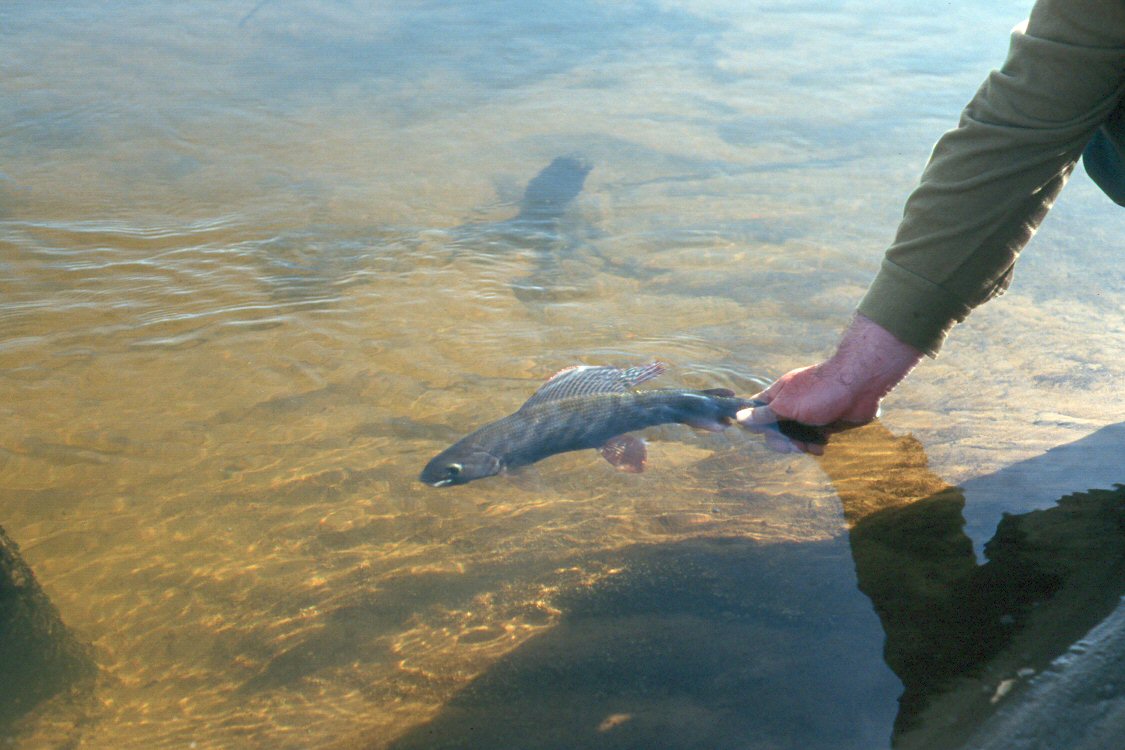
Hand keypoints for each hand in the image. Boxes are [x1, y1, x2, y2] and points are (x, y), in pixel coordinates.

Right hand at [738, 314, 922, 449]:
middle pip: (775, 430)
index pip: (757, 411)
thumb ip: (763, 415)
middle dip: (781, 441)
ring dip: (800, 446)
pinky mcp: (825, 423)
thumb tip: (738, 417)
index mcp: (778, 396)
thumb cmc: (819, 392)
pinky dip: (815, 446)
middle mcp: (791, 405)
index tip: (763, 433)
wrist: (859, 387)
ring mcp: (808, 415)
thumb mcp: (786, 405)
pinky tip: (821, 447)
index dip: (755, 424)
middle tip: (791, 446)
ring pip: (795, 437)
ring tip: (810, 447)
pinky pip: (813, 440)